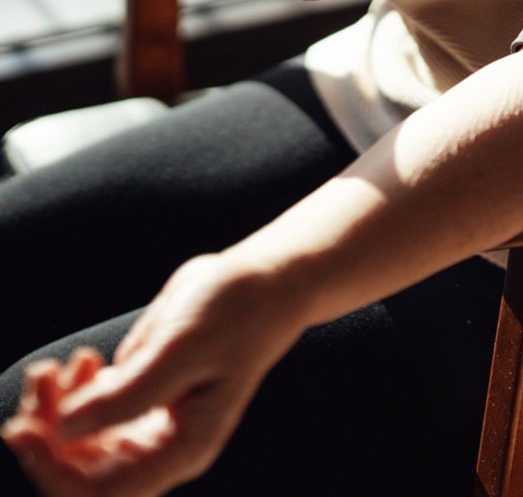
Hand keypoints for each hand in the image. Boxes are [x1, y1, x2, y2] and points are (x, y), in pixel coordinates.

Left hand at [2, 254, 305, 496]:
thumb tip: (65, 429)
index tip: (24, 429)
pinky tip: (83, 361)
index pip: (103, 491)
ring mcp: (155, 419)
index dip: (55, 470)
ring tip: (53, 368)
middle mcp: (166, 444)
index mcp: (183, 448)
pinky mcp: (149, 390)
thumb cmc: (234, 312)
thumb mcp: (181, 348)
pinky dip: (78, 391)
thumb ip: (128, 393)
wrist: (262, 281)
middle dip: (50, 434)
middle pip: (87, 470)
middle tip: (38, 381)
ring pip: (87, 440)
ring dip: (58, 410)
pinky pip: (99, 409)